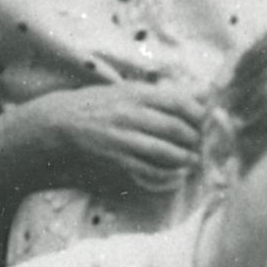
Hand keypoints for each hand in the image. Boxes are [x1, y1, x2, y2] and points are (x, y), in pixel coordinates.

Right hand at [34, 81, 203, 196]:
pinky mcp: (117, 159)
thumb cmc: (100, 103)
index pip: (179, 103)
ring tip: (192, 161)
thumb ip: (163, 95)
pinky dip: (167, 177)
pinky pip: (149, 171)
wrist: (63, 122)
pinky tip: (175, 176)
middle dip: (195, 140)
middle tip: (201, 145)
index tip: (204, 122)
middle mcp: (131, 115)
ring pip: (165, 153)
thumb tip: (202, 94)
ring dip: (185, 160)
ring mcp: (124, 139)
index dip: (198, 115)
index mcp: (137, 94)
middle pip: (176, 129)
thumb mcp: (129, 90)